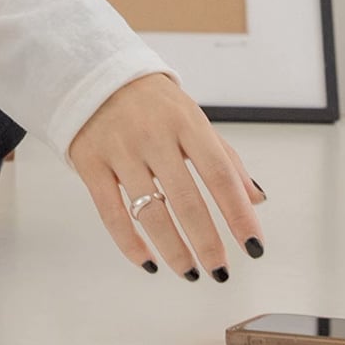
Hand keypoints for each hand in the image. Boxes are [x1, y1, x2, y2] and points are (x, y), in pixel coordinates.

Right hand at [68, 72, 267, 280]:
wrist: (91, 71)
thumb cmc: (149, 101)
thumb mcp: (190, 116)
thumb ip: (223, 157)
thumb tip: (255, 200)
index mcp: (184, 120)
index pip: (218, 173)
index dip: (238, 214)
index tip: (253, 246)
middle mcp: (151, 134)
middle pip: (186, 199)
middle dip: (207, 242)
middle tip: (220, 269)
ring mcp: (118, 148)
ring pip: (149, 211)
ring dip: (174, 250)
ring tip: (190, 272)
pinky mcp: (89, 160)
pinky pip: (111, 212)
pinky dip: (129, 244)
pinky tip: (147, 261)